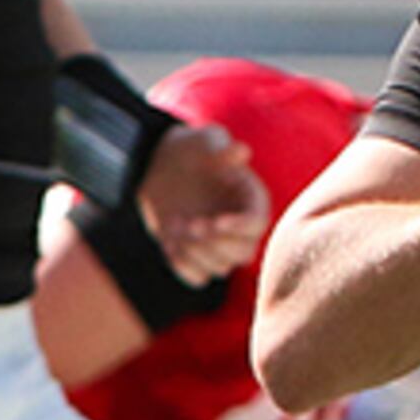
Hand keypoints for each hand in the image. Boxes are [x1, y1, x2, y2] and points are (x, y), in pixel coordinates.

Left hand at [138, 122, 269, 284]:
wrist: (162, 170)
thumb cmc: (190, 150)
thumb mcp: (203, 141)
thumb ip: (219, 146)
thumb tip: (240, 153)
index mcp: (251, 200)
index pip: (257, 224)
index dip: (240, 228)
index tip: (216, 222)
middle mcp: (241, 228)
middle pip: (243, 253)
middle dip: (215, 243)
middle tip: (190, 223)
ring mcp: (220, 246)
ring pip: (220, 268)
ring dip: (195, 252)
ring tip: (176, 226)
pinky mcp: (198, 258)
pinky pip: (197, 278)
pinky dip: (182, 265)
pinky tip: (169, 242)